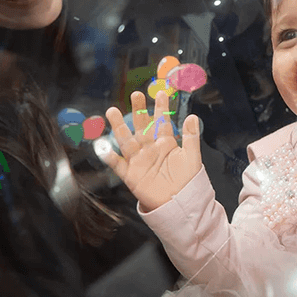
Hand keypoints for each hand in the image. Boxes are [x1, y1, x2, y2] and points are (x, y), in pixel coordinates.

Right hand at [103, 90, 202, 212]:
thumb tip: (192, 116)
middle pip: (142, 127)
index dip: (161, 108)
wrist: (180, 204)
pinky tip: (104, 147)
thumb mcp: (192, 157)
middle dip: (139, 111)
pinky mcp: (131, 175)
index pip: (162, 122)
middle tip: (136, 95)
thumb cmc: (188, 181)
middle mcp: (150, 149)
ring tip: (112, 112)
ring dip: (119, 127)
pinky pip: (119, 164)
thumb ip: (191, 137)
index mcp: (165, 144)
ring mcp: (139, 161)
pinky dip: (111, 157)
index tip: (161, 93)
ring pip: (127, 140)